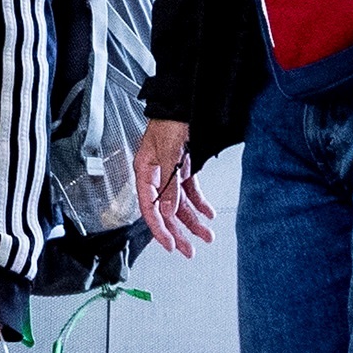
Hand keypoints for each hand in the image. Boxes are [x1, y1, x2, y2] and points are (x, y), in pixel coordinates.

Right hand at [133, 119, 215, 257]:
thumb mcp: (169, 154)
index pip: (149, 208)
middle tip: (189, 250)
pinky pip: (191, 192)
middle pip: (166, 211)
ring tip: (206, 235)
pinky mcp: (183, 169)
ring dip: (193, 220)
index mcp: (144, 172)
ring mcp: (170, 173)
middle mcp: (156, 176)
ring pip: (180, 204)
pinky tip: (208, 214)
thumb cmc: (169, 121)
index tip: (170, 245)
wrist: (182, 103)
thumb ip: (169, 184)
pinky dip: (200, 203)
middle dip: (179, 231)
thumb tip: (169, 211)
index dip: (160, 229)